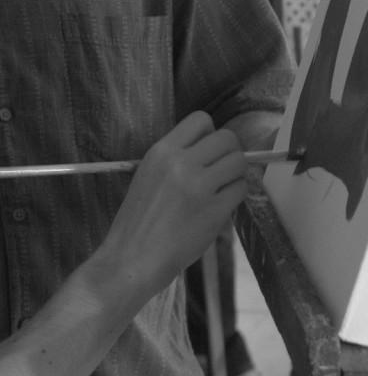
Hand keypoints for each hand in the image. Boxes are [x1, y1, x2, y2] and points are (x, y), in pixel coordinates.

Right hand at [100, 111, 247, 298]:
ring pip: (239, 162)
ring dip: (236, 173)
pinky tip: (221, 205)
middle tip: (221, 170)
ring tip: (222, 187)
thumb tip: (208, 151)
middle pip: (227, 138)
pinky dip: (236, 195)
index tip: (207, 150)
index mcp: (161, 151)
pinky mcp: (215, 210)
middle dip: (230, 152)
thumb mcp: (146, 175)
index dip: (210, 133)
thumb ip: (174, 159)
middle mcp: (182, 162)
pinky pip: (241, 189)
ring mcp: (200, 186)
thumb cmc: (136, 219)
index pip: (200, 120)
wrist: (133, 256)